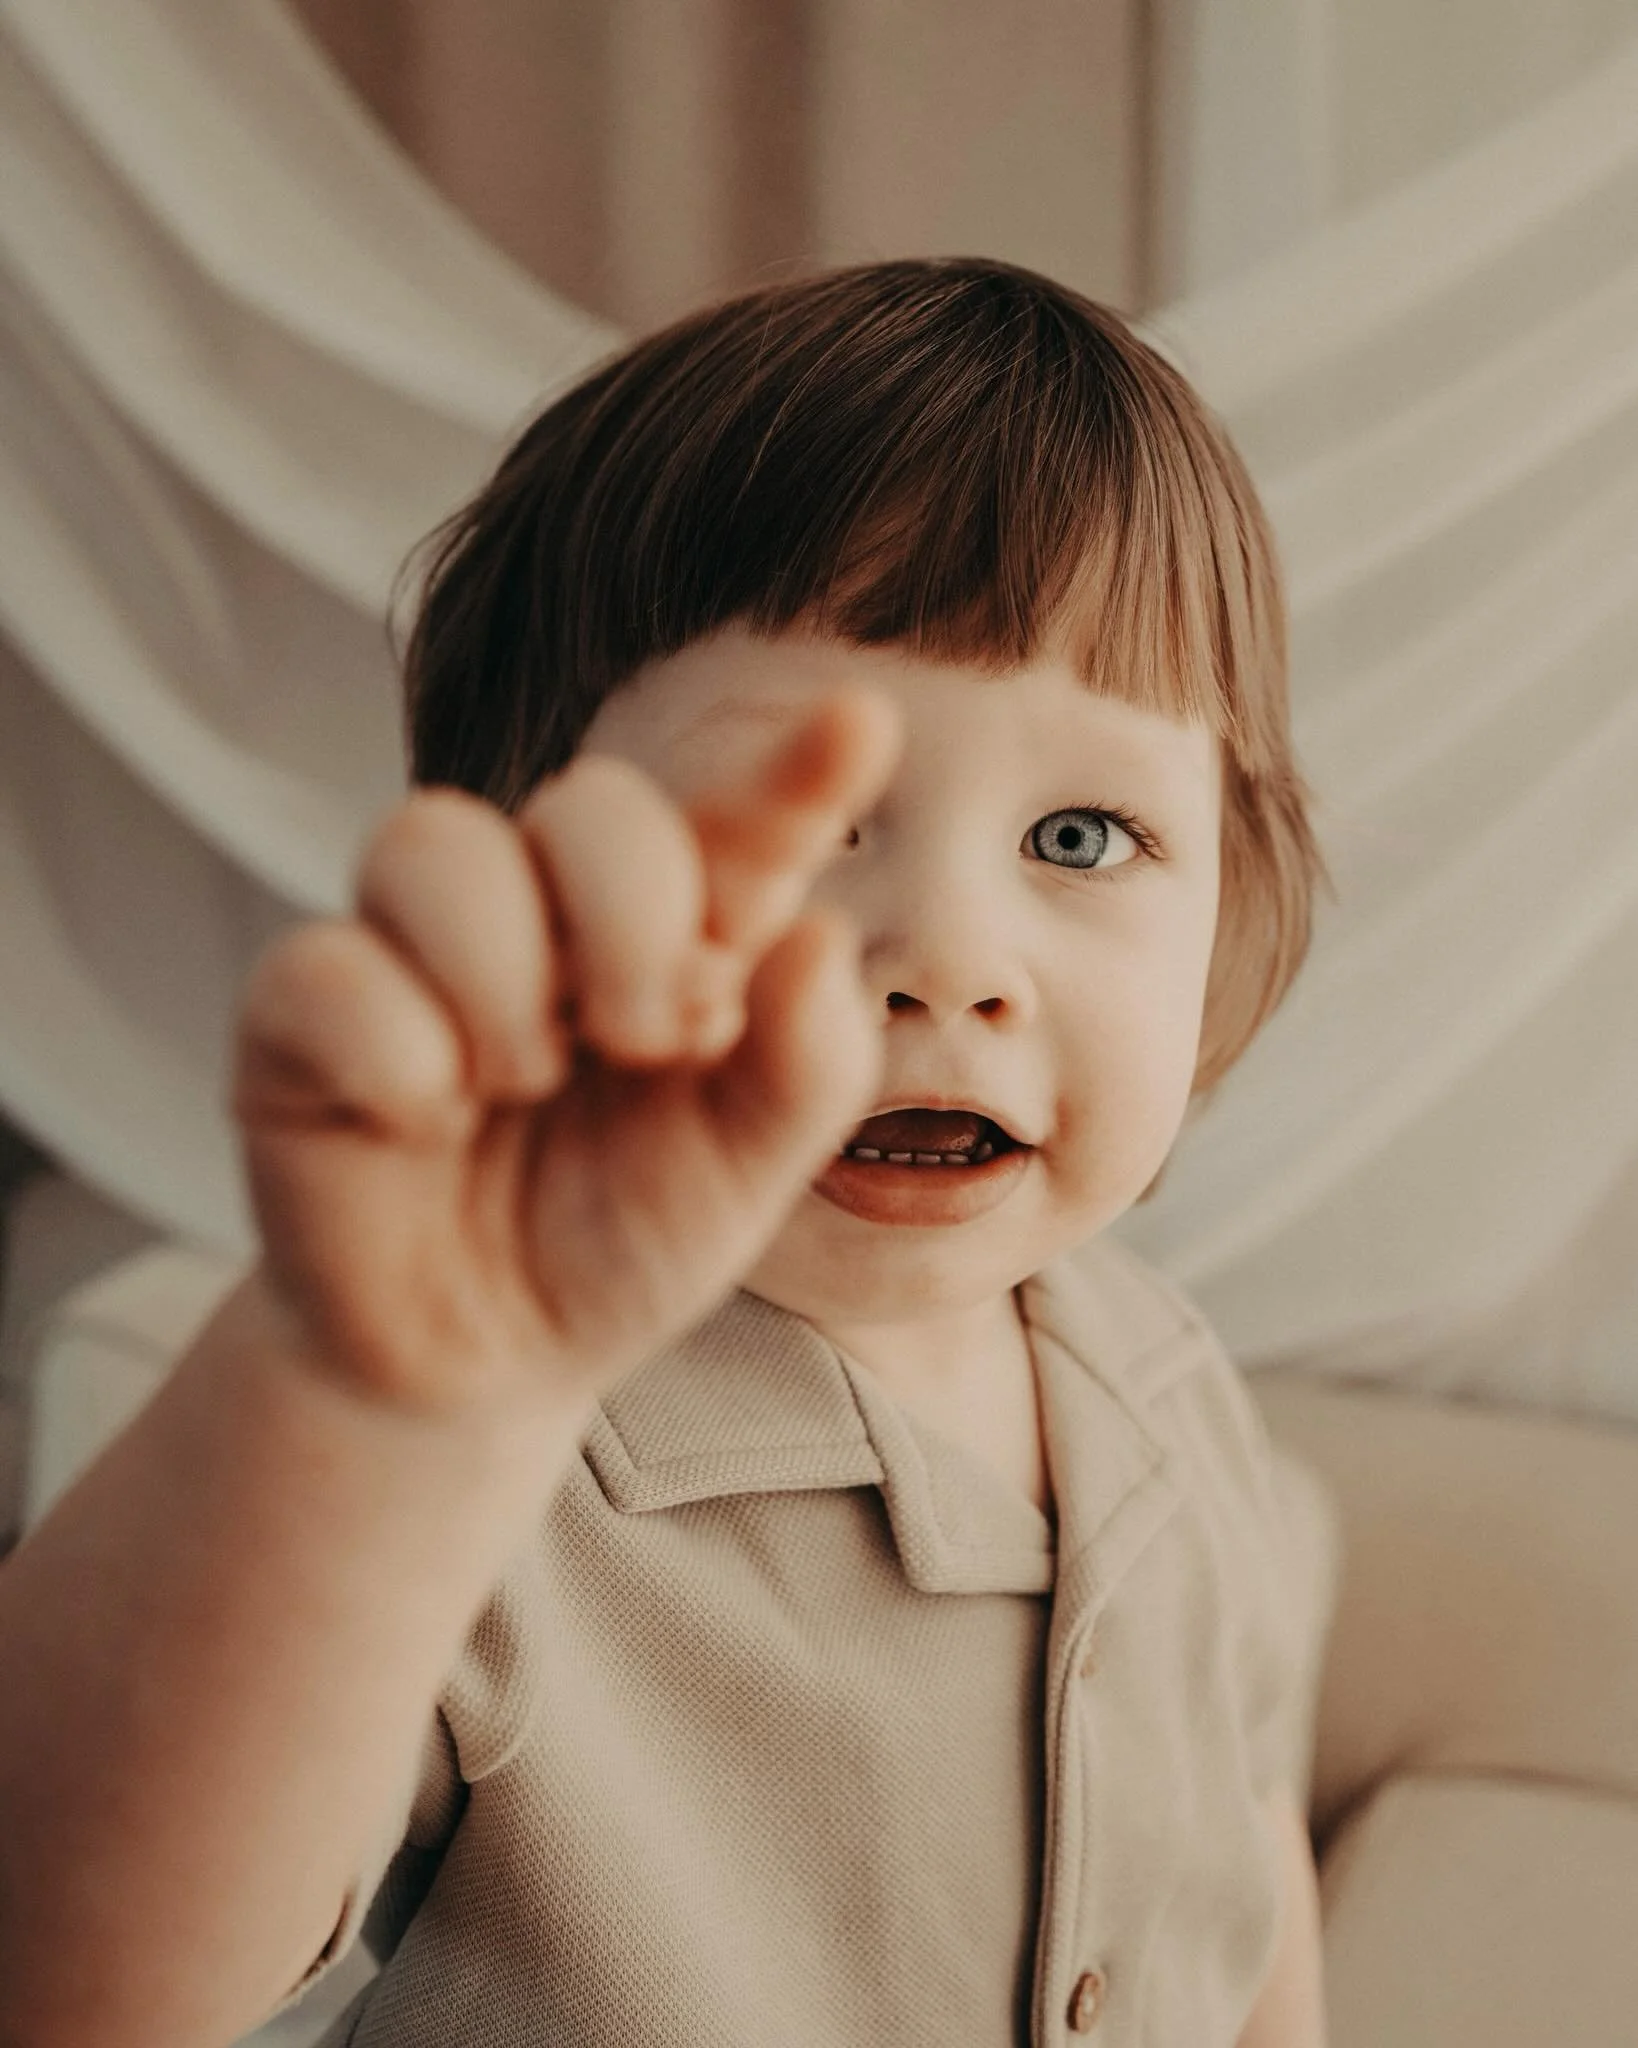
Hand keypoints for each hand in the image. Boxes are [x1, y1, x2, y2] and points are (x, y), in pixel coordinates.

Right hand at [232, 689, 901, 1418]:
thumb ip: (804, 1066)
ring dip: (501, 972)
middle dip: (634, 912)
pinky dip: (395, 1053)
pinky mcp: (301, 1012)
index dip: (791, 772)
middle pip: (588, 802)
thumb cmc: (615, 1242)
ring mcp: (416, 949)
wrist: (475, 1363)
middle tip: (647, 1040)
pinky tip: (421, 1122)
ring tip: (521, 1082)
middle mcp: (548, 914)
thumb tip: (821, 934)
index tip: (861, 723)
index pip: (733, 826)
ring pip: (431, 840)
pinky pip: (326, 965)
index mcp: (673, 937)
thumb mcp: (742, 1176)